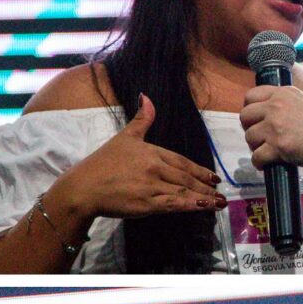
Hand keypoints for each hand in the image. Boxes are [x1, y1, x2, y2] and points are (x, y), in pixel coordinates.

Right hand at [53, 95, 225, 221]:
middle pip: (186, 177)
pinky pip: (175, 204)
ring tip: (218, 202)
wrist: (84, 187)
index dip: (199, 170)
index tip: (213, 177)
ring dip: (204, 197)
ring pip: (184, 191)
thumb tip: (147, 96)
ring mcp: (152, 186)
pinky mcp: (148, 204)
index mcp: (151, 152)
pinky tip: (204, 207)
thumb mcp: (124, 137)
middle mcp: (155, 168)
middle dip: (204, 184)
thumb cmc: (102, 163)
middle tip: (218, 190)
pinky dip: (191, 205)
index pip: (181, 161)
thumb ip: (141, 120)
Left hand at [240, 85, 302, 170]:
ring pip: (249, 137)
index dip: (249, 109)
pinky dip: (259, 163)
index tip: (255, 120)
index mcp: (283, 94)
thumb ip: (283, 104)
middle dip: (249, 128)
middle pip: (245, 116)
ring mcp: (276, 126)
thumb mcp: (302, 103)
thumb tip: (261, 114)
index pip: (251, 96)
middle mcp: (276, 106)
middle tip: (259, 138)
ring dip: (255, 147)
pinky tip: (266, 164)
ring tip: (267, 152)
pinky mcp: (278, 146)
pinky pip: (256, 156)